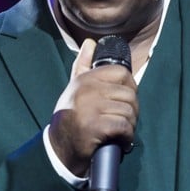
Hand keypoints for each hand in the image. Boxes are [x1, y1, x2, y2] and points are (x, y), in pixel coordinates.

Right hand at [48, 38, 137, 176]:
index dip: (129, 87)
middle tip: (122, 121)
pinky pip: (124, 126)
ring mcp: (90, 107)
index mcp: (85, 79)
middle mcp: (86, 90)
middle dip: (131, 111)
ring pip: (129, 111)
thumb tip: (90, 42)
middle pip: (129, 94)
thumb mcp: (74, 88)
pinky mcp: (94, 126)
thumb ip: (83, 65)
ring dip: (129, 126)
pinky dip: (126, 137)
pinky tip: (119, 140)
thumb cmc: (70, 117)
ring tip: (119, 131)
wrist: (59, 148)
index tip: (122, 101)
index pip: (122, 73)